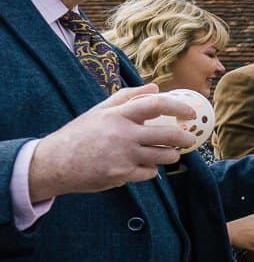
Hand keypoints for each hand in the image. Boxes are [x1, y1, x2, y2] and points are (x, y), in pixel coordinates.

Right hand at [28, 84, 196, 198]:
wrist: (55, 163)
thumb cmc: (80, 134)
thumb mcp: (99, 110)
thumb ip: (127, 97)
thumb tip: (154, 87)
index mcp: (117, 114)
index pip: (156, 104)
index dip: (179, 106)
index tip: (191, 112)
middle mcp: (122, 133)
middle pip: (168, 135)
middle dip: (185, 138)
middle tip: (189, 139)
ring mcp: (123, 155)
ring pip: (164, 156)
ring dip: (170, 155)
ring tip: (166, 153)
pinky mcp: (122, 175)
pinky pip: (150, 172)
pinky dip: (149, 170)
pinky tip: (140, 166)